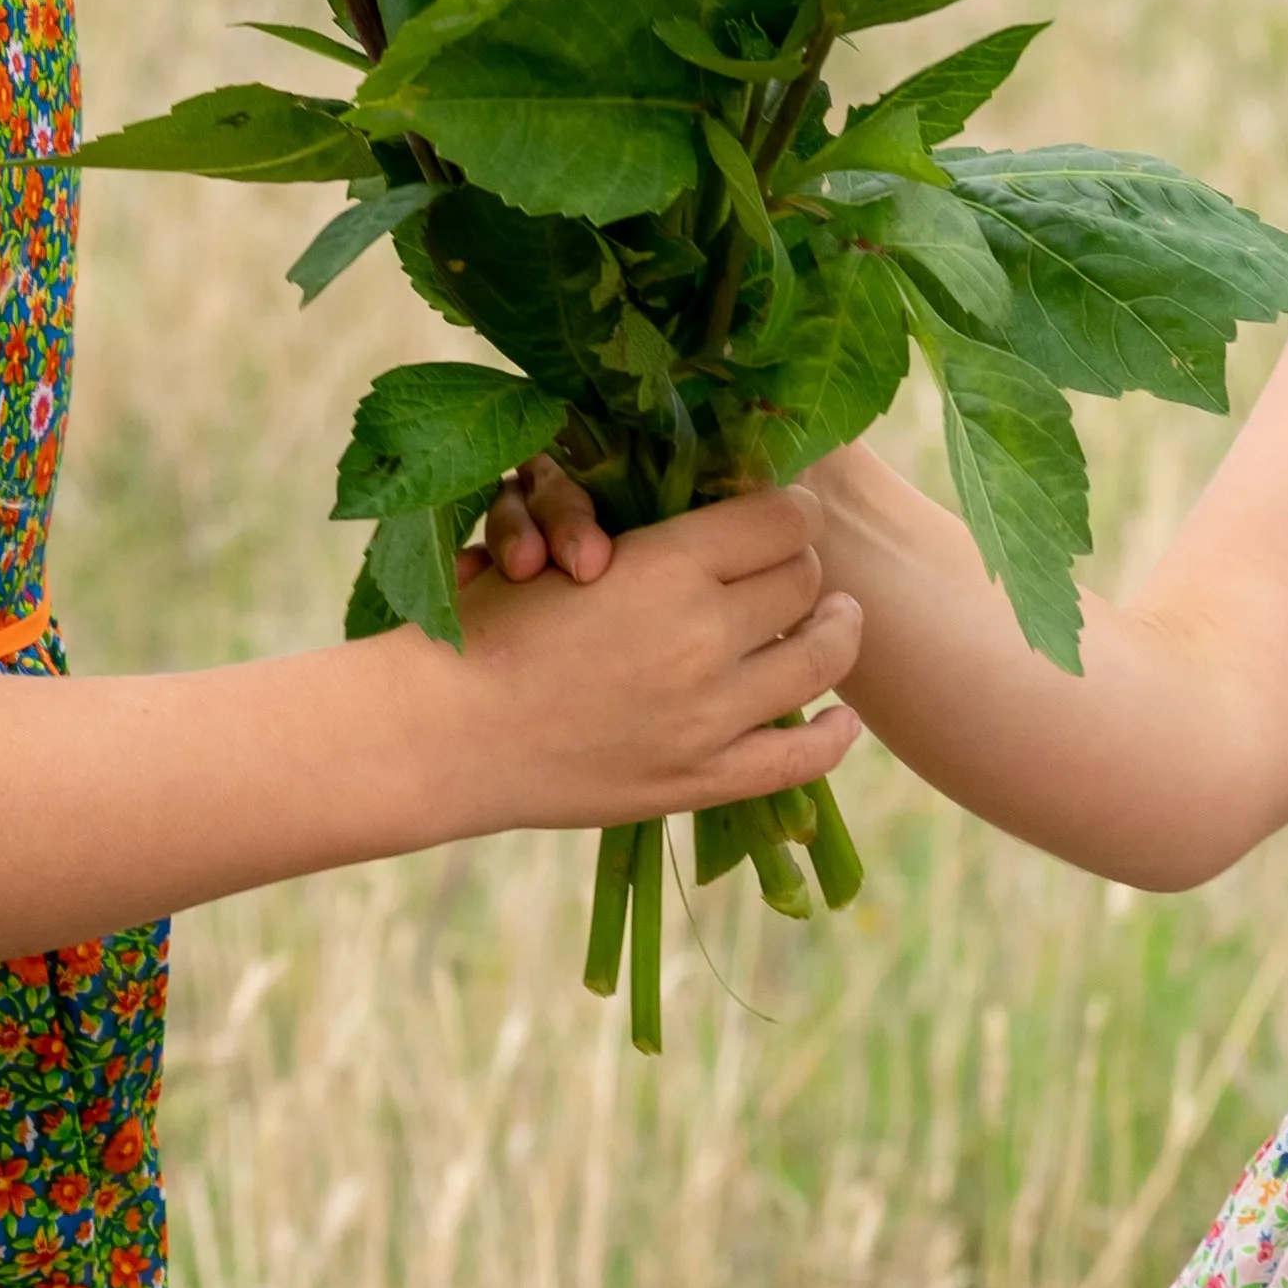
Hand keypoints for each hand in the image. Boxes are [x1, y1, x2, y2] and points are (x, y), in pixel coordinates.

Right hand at [451, 478, 859, 829]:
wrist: (442, 729)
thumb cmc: (484, 627)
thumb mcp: (561, 549)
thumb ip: (640, 536)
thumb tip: (715, 520)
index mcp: (668, 564)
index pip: (779, 518)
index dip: (789, 509)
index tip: (787, 512)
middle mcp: (703, 634)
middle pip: (803, 580)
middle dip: (803, 565)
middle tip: (797, 567)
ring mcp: (710, 713)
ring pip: (821, 659)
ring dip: (836, 630)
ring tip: (837, 619)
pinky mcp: (702, 777)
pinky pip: (800, 758)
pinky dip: (836, 737)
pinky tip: (846, 720)